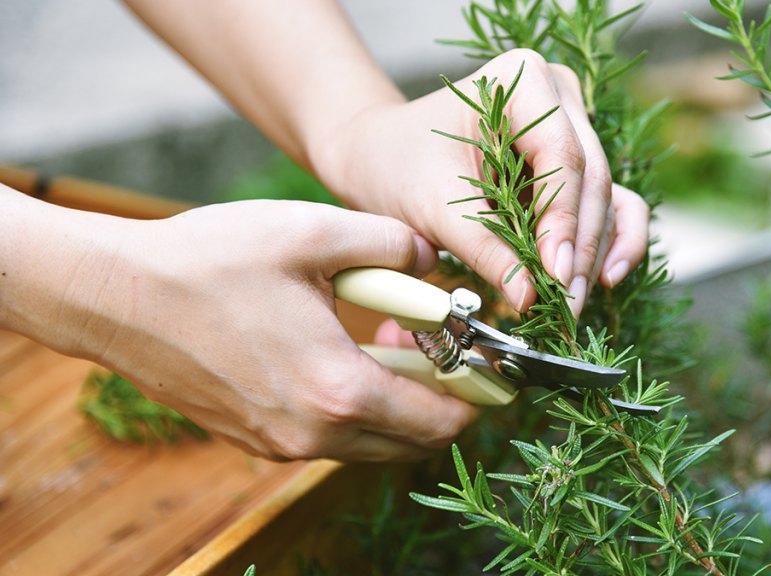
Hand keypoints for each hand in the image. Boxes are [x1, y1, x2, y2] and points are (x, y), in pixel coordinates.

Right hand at [57, 201, 475, 460]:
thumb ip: (392, 244)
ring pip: (371, 442)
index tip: (488, 366)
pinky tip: (340, 352)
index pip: (439, 420)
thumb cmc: (209, 260)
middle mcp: (313, 435)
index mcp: (338, 390)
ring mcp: (281, 444)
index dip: (476, 395)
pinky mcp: (255, 440)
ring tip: (389, 339)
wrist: (115, 298)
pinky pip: (330, 436)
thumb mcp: (314, 233)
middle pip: (411, 441)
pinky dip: (354, 406)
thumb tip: (432, 259)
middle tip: (439, 345)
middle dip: (439, 399)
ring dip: (396, 402)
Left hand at [313, 49, 649, 316]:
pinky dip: (610, 242)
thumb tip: (529, 298)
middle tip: (566, 305)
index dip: (563, 220)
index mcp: (522, 80)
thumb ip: (484, 250)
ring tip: (572, 305)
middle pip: (591, 178)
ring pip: (606, 197)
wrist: (380, 156)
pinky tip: (604, 281)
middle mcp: (559, 97)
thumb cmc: (398, 166)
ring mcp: (574, 129)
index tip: (555, 275)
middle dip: (579, 248)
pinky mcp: (576, 166)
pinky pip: (611, 203)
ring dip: (593, 255)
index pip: (561, 155)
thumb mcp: (434, 208)